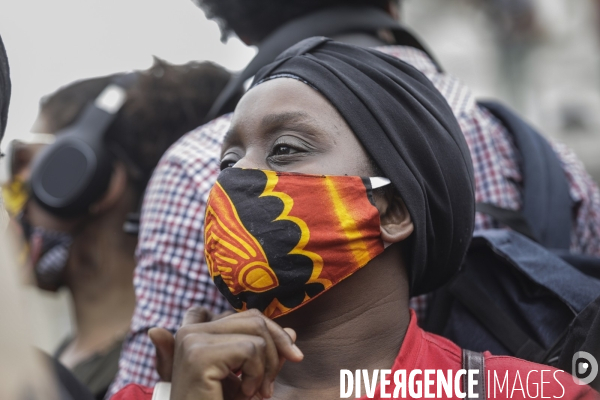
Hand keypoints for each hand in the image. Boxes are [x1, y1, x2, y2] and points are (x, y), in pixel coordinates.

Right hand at [150, 308, 302, 399]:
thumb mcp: (247, 377)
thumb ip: (265, 353)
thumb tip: (292, 332)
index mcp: (197, 332)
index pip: (246, 315)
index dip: (271, 332)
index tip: (288, 355)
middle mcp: (190, 331)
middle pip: (254, 319)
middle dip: (275, 351)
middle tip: (269, 386)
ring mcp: (192, 340)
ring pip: (256, 331)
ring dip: (266, 367)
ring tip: (255, 392)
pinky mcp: (199, 355)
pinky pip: (250, 349)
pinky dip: (256, 375)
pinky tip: (243, 394)